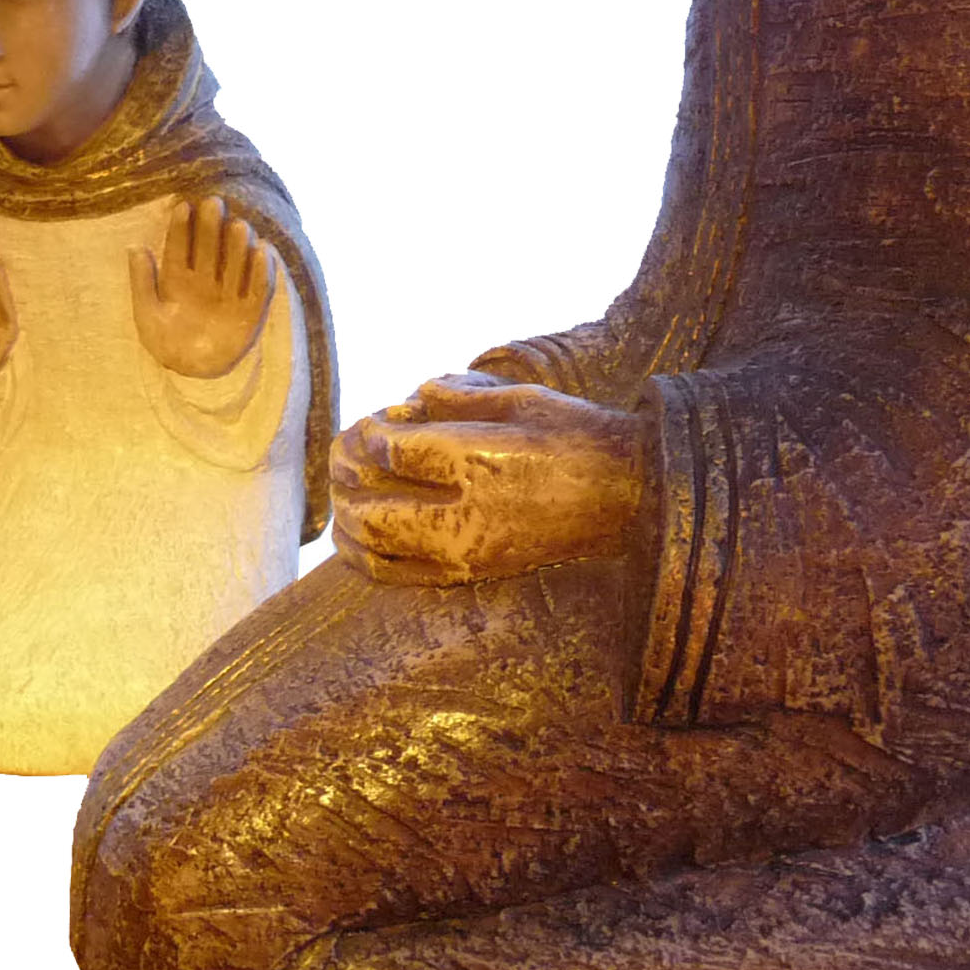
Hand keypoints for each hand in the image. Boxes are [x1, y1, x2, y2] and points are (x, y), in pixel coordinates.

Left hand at [131, 195, 278, 377]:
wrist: (191, 373)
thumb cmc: (166, 342)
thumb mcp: (147, 315)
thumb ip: (142, 283)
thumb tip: (135, 247)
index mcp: (178, 279)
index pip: (179, 249)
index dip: (181, 228)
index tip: (183, 206)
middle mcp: (205, 281)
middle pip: (209, 250)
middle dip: (211, 227)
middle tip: (214, 203)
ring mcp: (228, 295)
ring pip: (235, 264)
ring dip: (237, 246)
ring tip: (238, 226)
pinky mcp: (250, 312)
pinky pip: (258, 290)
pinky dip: (261, 273)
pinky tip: (262, 252)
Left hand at [329, 373, 645, 586]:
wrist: (627, 498)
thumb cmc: (576, 437)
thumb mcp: (522, 396)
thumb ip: (457, 395)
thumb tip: (408, 397)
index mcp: (479, 461)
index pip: (392, 451)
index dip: (369, 433)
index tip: (373, 422)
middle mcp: (467, 514)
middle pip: (370, 507)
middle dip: (345, 476)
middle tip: (345, 453)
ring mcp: (466, 552)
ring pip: (375, 548)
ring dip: (345, 518)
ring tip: (343, 491)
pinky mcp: (471, 573)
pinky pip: (396, 574)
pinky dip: (365, 554)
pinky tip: (356, 534)